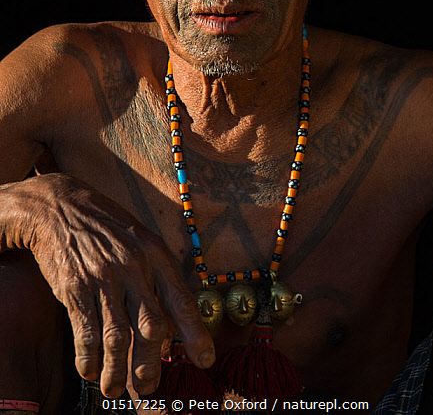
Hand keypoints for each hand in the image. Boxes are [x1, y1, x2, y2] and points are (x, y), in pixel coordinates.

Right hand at [1, 174, 213, 396]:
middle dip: (149, 364)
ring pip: (117, 336)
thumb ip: (157, 279)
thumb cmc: (108, 229)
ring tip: (115, 390)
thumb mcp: (141, 241)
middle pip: (150, 326)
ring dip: (116, 370)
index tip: (205, 360)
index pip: (181, 299)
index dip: (195, 333)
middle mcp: (134, 266)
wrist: (61, 207)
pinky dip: (88, 357)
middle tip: (148, 388)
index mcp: (156, 254)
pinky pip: (85, 330)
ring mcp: (104, 277)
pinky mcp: (75, 286)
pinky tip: (89, 370)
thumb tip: (169, 327)